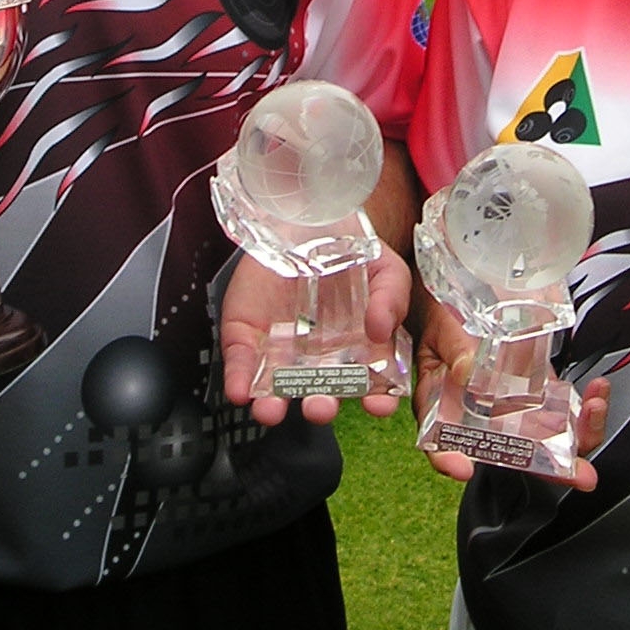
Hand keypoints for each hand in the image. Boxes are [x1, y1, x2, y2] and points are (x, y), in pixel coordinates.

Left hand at [220, 246, 411, 426]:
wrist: (310, 219)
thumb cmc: (353, 253)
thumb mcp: (386, 269)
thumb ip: (390, 299)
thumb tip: (380, 330)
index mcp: (358, 352)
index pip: (370, 386)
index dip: (377, 400)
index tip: (378, 407)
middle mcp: (320, 359)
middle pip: (320, 392)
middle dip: (320, 404)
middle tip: (321, 408)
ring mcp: (282, 349)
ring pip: (275, 386)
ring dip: (272, 404)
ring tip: (271, 411)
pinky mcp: (247, 335)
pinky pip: (240, 361)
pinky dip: (238, 378)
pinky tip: (240, 391)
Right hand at [412, 303, 608, 490]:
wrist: (467, 292)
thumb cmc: (444, 311)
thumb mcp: (442, 324)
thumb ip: (454, 347)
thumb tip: (468, 372)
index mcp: (443, 403)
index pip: (438, 441)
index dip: (448, 460)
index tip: (465, 469)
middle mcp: (480, 414)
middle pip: (510, 452)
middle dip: (548, 467)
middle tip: (577, 472)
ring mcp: (512, 404)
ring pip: (543, 437)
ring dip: (576, 435)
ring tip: (593, 408)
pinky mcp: (535, 388)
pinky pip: (560, 409)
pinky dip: (582, 408)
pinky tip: (596, 392)